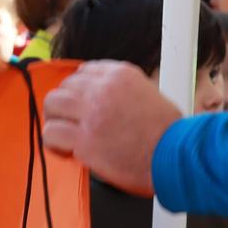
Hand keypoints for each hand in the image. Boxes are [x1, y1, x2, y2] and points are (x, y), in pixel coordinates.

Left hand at [41, 60, 181, 195]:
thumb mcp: (149, 94)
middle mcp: (103, 88)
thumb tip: (106, 98)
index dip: (80, 90)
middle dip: (65, 103)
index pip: (85, 71)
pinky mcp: (84, 139)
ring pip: (53, 104)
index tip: (81, 104)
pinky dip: (54, 141)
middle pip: (65, 85)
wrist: (175, 156)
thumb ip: (123, 91)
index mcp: (120, 74)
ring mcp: (92, 112)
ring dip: (55, 118)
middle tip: (69, 119)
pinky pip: (52, 132)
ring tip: (63, 132)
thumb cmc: (169, 133)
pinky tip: (64, 148)